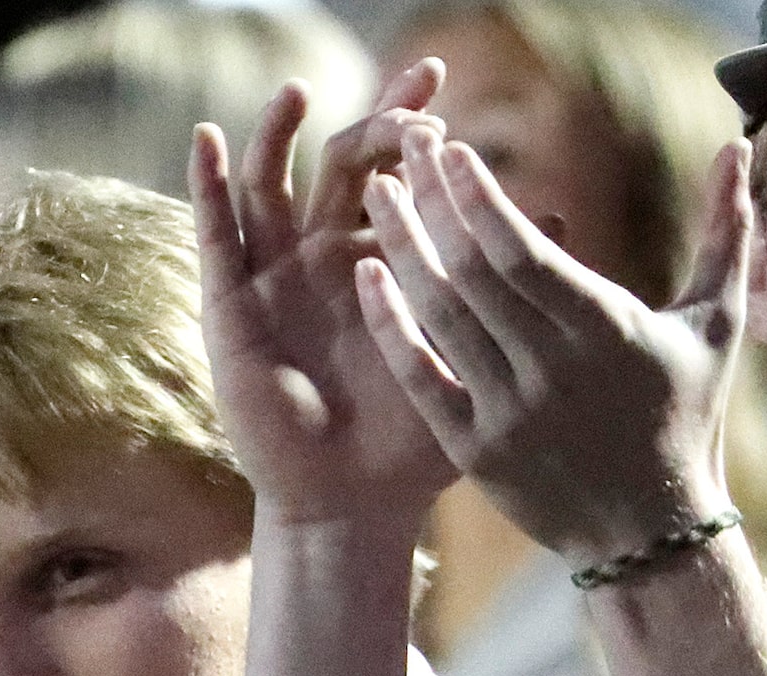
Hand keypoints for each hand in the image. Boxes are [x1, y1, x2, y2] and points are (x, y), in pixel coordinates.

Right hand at [192, 66, 458, 525]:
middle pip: (337, 163)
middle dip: (370, 122)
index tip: (441, 82)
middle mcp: (323, 257)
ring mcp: (273, 279)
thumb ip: (504, 290)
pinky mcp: (230, 308)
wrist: (352, 503)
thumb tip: (564, 219)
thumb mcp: (471, 354)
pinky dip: (204, 186)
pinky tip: (203, 138)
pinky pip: (214, 238)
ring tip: (296, 93)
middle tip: (412, 108)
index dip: (412, 125)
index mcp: (381, 258)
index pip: (396, 171)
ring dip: (276, 134)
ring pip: (268, 185)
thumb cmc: (412, 439)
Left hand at [356, 125, 749, 561]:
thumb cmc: (686, 415)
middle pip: (473, 274)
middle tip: (399, 147)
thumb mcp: (717, 324)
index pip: (524, 253)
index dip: (479, 199)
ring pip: (441, 317)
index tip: (449, 151)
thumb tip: (735, 144)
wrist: (651, 529)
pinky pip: (420, 377)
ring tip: (374, 195)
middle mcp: (551, 369)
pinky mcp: (474, 449)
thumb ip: (725, 231)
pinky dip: (390, 326)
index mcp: (606, 330)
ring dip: (402, 250)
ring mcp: (507, 412)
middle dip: (432, 205)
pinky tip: (366, 276)